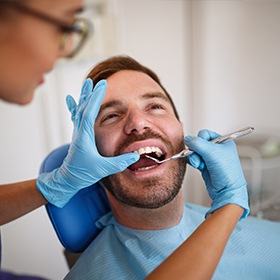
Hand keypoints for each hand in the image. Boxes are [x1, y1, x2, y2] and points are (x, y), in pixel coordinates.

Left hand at [37, 79, 139, 206]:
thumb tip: (136, 156)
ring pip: (80, 110)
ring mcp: (78, 132)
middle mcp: (79, 132)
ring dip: (85, 97)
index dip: (96, 98)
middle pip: (84, 107)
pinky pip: (76, 116)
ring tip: (87, 84)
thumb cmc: (83, 173)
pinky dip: (75, 106)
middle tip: (96, 81)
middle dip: (90, 93)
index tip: (101, 85)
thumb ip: (120, 162)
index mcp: (84, 137)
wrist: (68, 179)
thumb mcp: (103, 169)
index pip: (89, 113)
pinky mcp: (78, 135)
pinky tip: (71, 100)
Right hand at [184, 129, 248, 219]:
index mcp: (223, 142)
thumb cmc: (226, 172)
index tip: (201, 146)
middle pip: (198, 143)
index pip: (206, 134)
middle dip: (196, 150)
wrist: (227, 190)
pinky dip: (194, 162)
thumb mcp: (211, 153)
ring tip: (199, 165)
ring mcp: (210, 158)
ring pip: (195, 152)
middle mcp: (217, 149)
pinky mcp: (205, 166)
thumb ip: (198, 143)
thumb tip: (187, 139)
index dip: (200, 139)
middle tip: (199, 157)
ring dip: (194, 157)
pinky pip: (194, 159)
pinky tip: (199, 167)